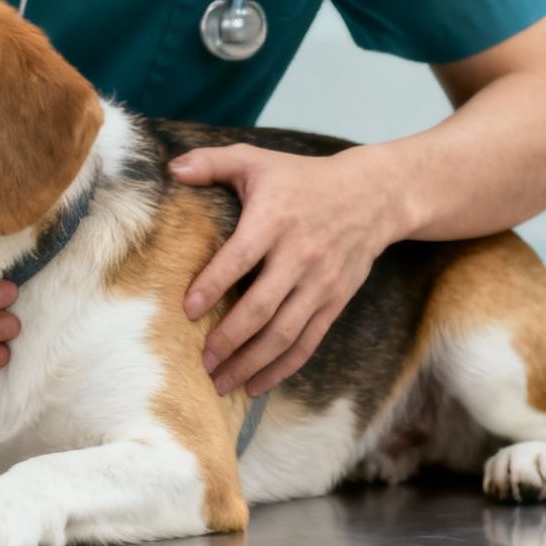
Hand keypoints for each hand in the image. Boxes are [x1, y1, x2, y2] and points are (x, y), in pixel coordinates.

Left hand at [173, 144, 408, 396]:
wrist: (373, 196)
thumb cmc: (304, 178)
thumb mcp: (258, 160)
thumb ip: (212, 162)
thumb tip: (172, 169)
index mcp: (275, 220)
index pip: (240, 258)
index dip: (213, 285)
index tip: (187, 310)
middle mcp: (300, 255)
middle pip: (262, 307)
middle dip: (228, 339)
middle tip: (200, 361)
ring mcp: (320, 283)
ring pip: (284, 334)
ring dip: (251, 363)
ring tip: (220, 383)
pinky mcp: (334, 302)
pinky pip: (307, 343)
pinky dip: (282, 368)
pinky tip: (255, 384)